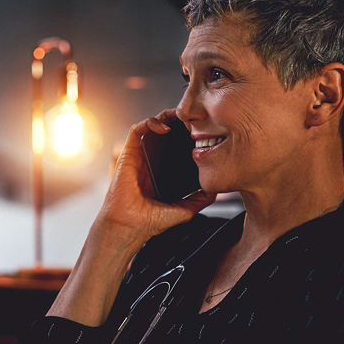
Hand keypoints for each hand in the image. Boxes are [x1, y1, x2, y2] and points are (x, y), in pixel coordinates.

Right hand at [95, 108, 218, 255]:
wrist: (129, 227)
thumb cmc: (148, 222)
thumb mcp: (183, 210)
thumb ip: (200, 200)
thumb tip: (215, 190)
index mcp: (161, 172)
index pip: (175, 146)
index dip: (187, 136)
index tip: (201, 133)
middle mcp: (150, 162)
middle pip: (165, 132)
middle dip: (178, 121)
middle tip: (193, 119)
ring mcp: (139, 156)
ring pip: (151, 126)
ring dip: (165, 116)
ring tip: (180, 117)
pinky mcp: (128, 154)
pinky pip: (136, 130)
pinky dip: (149, 122)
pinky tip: (164, 127)